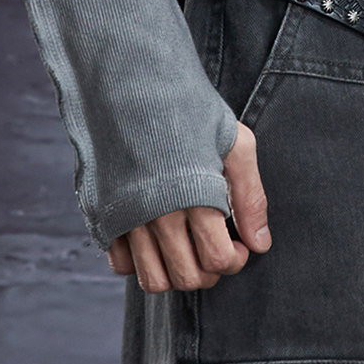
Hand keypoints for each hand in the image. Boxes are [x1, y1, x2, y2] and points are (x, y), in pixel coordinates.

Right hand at [108, 122, 271, 292]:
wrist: (131, 82)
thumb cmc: (189, 110)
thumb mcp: (235, 143)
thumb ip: (251, 197)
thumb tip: (260, 244)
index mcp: (195, 196)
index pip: (218, 261)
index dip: (236, 259)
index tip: (238, 242)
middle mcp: (158, 213)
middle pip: (188, 278)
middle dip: (210, 272)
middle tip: (215, 247)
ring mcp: (127, 217)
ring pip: (153, 281)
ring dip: (176, 274)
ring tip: (187, 250)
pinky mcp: (103, 214)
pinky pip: (120, 265)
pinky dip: (140, 262)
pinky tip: (155, 240)